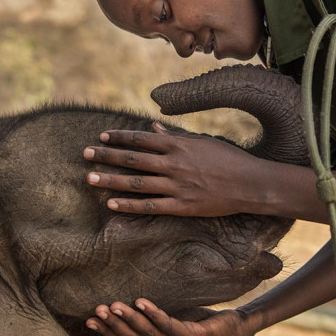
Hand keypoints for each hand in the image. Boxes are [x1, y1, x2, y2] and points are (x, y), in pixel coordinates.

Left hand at [83, 122, 266, 216]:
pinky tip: (112, 204)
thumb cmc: (228, 159)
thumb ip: (176, 137)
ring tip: (89, 177)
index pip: (142, 139)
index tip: (102, 137)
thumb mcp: (203, 142)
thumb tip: (154, 129)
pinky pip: (150, 206)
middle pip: (133, 159)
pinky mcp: (182, 206)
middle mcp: (174, 164)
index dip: (120, 137)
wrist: (250, 183)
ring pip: (136, 182)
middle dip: (107, 155)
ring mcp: (177, 186)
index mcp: (179, 145)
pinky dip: (129, 205)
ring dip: (110, 179)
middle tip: (85, 154)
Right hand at [85, 299, 256, 335]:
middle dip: (114, 324)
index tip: (89, 319)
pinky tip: (142, 301)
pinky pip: (170, 324)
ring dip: (130, 319)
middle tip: (96, 310)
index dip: (108, 331)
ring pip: (149, 333)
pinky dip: (154, 314)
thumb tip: (132, 291)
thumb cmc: (201, 318)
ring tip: (114, 305)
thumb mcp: (174, 313)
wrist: (234, 327)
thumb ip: (154, 310)